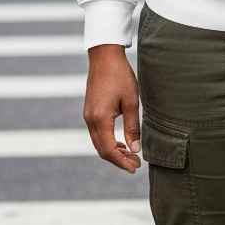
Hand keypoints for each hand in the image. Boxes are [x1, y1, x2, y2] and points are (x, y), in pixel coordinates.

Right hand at [83, 44, 141, 172]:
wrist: (104, 57)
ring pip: (99, 143)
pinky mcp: (90, 111)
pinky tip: (121, 142)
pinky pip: (97, 133)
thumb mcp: (131, 101)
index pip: (109, 150)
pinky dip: (108, 141)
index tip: (134, 168)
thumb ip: (132, 126)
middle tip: (135, 164)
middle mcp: (90, 120)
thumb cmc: (120, 76)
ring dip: (113, 151)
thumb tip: (136, 148)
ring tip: (130, 155)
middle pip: (102, 150)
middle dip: (118, 159)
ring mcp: (88, 116)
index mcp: (100, 119)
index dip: (121, 162)